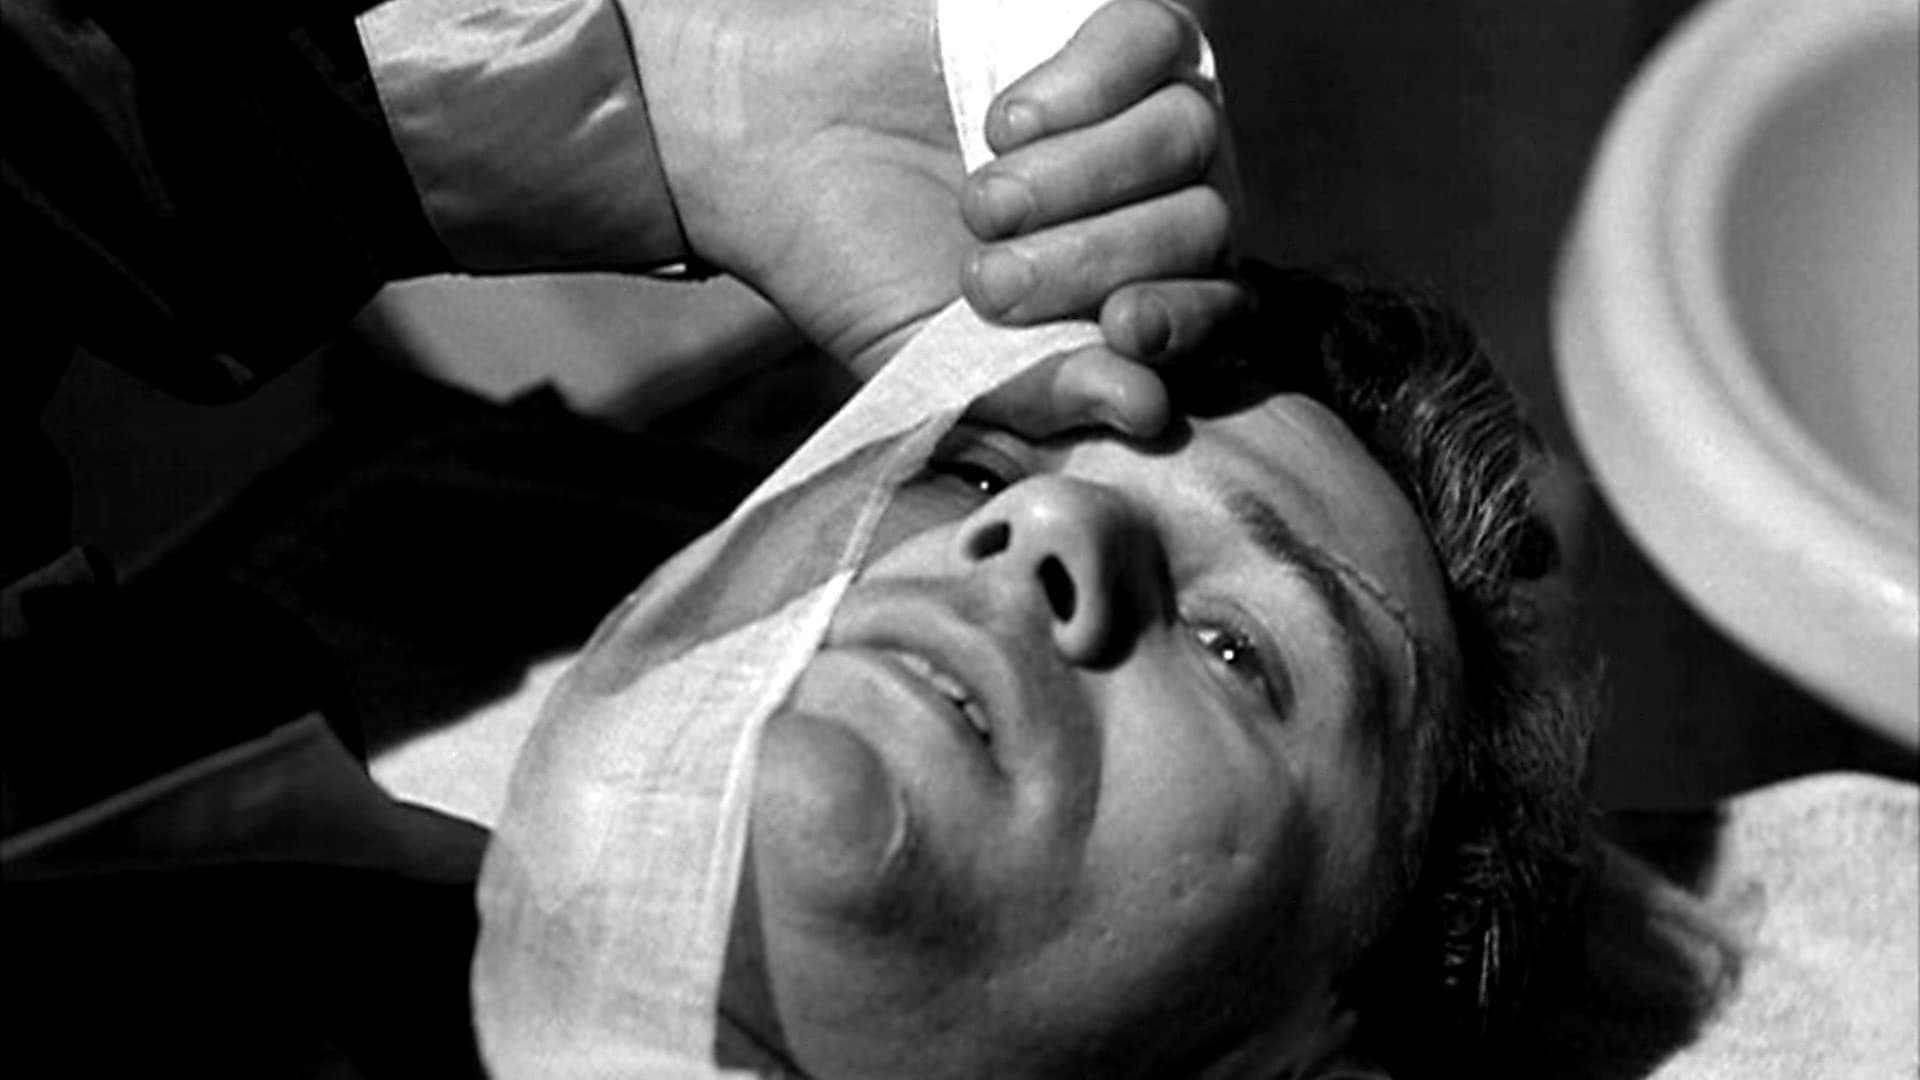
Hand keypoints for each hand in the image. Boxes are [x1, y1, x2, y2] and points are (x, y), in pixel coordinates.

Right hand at [631, 0, 1244, 401]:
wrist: (778, 153)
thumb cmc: (863, 271)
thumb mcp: (939, 362)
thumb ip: (1042, 393)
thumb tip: (1150, 411)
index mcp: (1132, 298)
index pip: (1220, 313)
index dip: (1186, 320)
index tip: (1120, 325)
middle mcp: (1156, 204)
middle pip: (1205, 223)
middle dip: (1094, 257)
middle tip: (983, 277)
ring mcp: (1138, 115)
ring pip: (1189, 135)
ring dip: (1082, 176)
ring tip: (981, 199)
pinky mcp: (1107, 35)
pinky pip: (1155, 43)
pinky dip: (1086, 84)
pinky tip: (1004, 120)